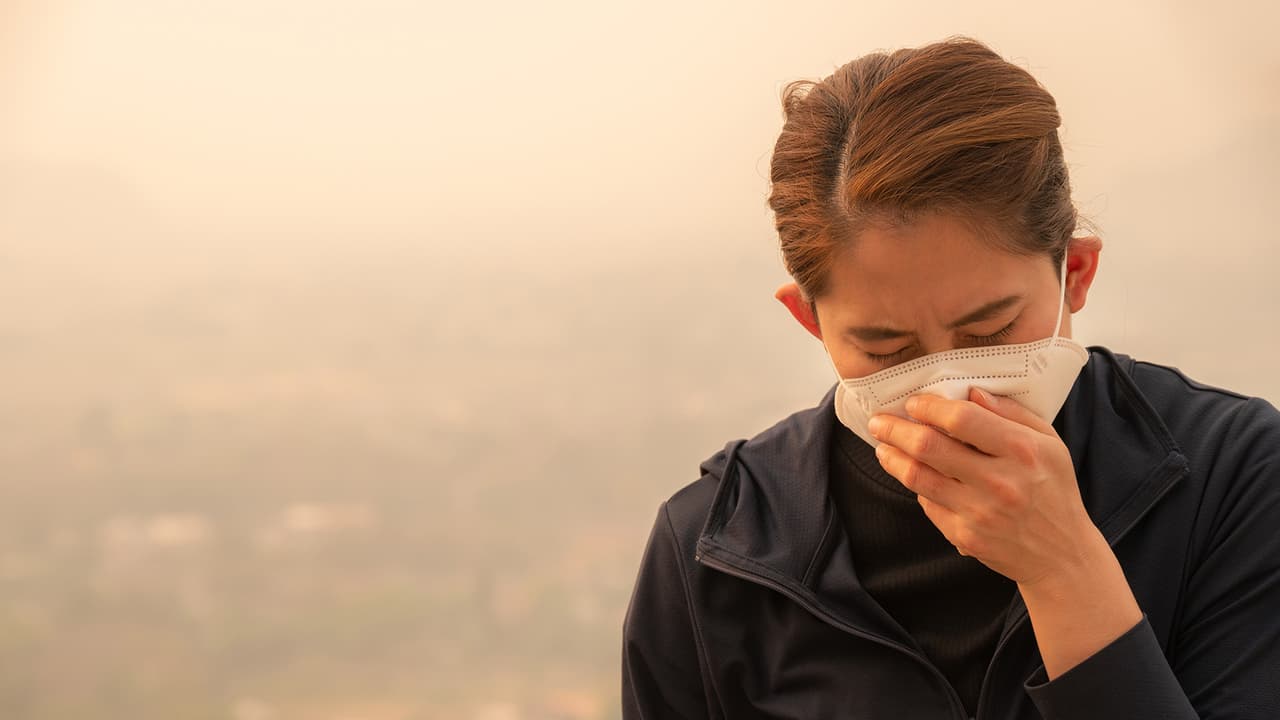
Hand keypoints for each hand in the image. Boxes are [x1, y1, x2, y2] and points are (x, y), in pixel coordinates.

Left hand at [867, 387, 1100, 585]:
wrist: (1062, 556)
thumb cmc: (1054, 491)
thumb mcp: (1049, 443)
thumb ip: (1011, 413)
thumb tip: (971, 391)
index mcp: (1022, 451)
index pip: (962, 419)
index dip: (930, 407)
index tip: (914, 403)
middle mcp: (999, 482)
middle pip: (929, 447)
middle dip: (895, 429)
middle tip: (879, 421)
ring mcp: (979, 512)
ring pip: (917, 476)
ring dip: (892, 457)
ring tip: (883, 445)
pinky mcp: (964, 536)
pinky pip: (927, 503)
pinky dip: (916, 485)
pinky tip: (913, 473)